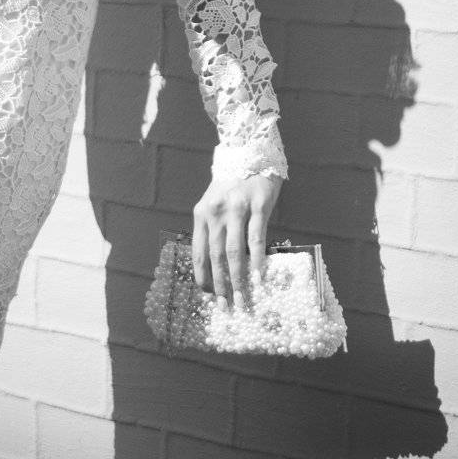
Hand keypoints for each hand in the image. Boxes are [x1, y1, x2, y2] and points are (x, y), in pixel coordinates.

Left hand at [191, 154, 283, 303]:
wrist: (248, 150)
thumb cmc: (231, 183)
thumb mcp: (214, 203)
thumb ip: (213, 229)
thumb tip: (218, 266)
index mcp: (201, 214)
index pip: (198, 253)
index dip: (202, 277)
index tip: (207, 297)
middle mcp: (216, 212)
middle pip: (216, 256)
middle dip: (220, 285)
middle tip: (226, 307)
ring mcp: (237, 208)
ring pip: (235, 251)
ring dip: (238, 279)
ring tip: (242, 298)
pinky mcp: (258, 205)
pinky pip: (256, 237)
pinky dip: (257, 259)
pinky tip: (259, 277)